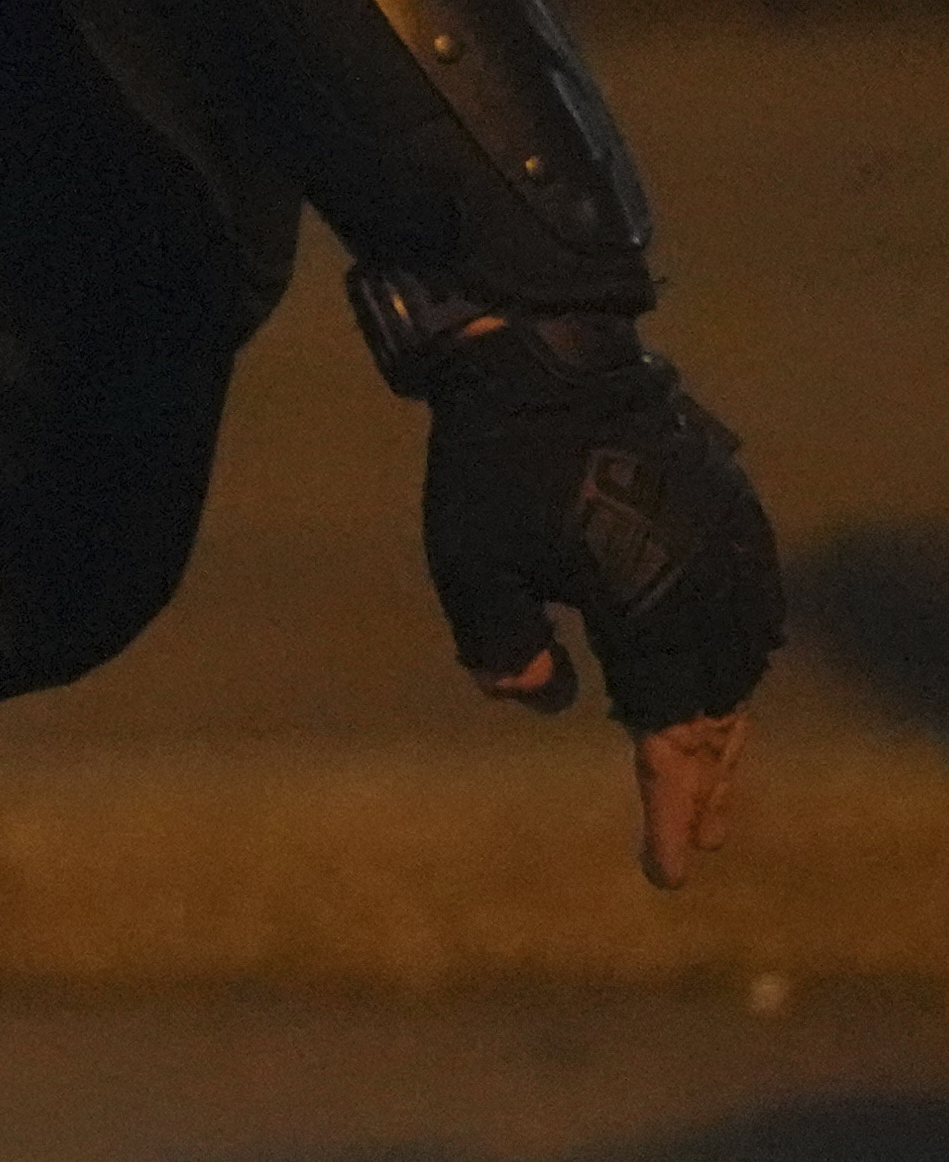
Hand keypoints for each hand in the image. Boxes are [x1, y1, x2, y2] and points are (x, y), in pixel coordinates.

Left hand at [415, 325, 784, 887]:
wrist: (541, 344)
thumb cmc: (493, 457)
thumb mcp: (470, 561)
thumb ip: (501, 647)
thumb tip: (540, 698)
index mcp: (655, 608)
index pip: (672, 737)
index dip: (672, 809)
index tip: (668, 873)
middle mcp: (712, 582)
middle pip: (720, 707)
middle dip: (706, 773)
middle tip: (694, 832)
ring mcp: (732, 539)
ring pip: (743, 656)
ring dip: (720, 711)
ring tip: (699, 759)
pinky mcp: (731, 504)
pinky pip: (747, 600)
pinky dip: (729, 646)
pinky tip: (705, 663)